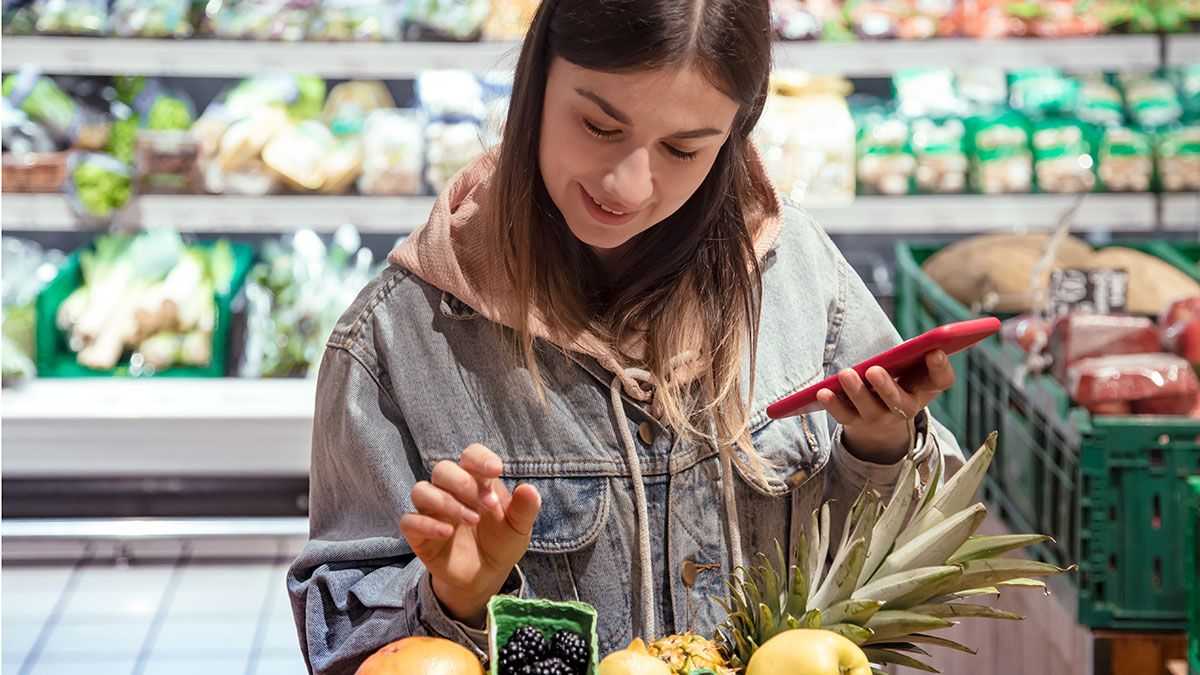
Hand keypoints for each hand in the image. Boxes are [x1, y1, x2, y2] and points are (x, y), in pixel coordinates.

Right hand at [399, 444, 541, 626]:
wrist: (486, 576)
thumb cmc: (501, 543)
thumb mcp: (518, 528)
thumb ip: (524, 509)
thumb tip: (529, 489)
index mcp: (475, 481)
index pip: (470, 455)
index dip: (480, 458)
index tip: (496, 470)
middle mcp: (449, 491)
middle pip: (442, 469)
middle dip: (463, 483)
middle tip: (486, 505)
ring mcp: (432, 512)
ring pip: (421, 490)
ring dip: (446, 502)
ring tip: (471, 520)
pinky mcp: (418, 534)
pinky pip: (409, 521)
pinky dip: (426, 524)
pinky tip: (447, 533)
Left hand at [816, 350, 955, 463]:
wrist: (881, 419)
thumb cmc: (898, 380)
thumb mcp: (910, 369)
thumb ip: (912, 354)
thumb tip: (910, 342)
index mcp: (925, 389)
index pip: (941, 381)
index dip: (941, 368)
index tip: (935, 351)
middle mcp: (906, 408)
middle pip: (900, 402)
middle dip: (886, 386)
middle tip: (873, 370)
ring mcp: (881, 418)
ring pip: (870, 410)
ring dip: (856, 392)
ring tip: (845, 374)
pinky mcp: (856, 423)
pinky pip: (844, 416)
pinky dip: (833, 405)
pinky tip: (822, 392)